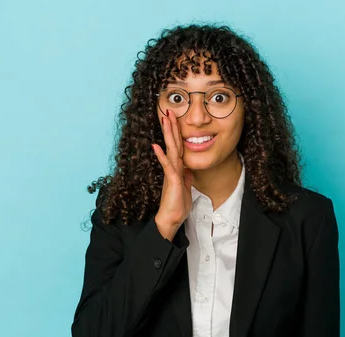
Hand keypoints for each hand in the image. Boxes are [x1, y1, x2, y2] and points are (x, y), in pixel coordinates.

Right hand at [151, 109, 193, 240]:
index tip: (175, 119)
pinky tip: (156, 146)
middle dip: (171, 126)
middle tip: (168, 110)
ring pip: (170, 149)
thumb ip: (186, 177)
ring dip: (168, 134)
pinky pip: (167, 166)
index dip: (177, 132)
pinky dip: (162, 156)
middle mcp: (173, 167)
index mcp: (177, 167)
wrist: (171, 219)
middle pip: (172, 143)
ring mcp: (171, 173)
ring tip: (164, 119)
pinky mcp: (171, 181)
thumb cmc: (177, 205)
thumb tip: (188, 169)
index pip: (177, 146)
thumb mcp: (186, 187)